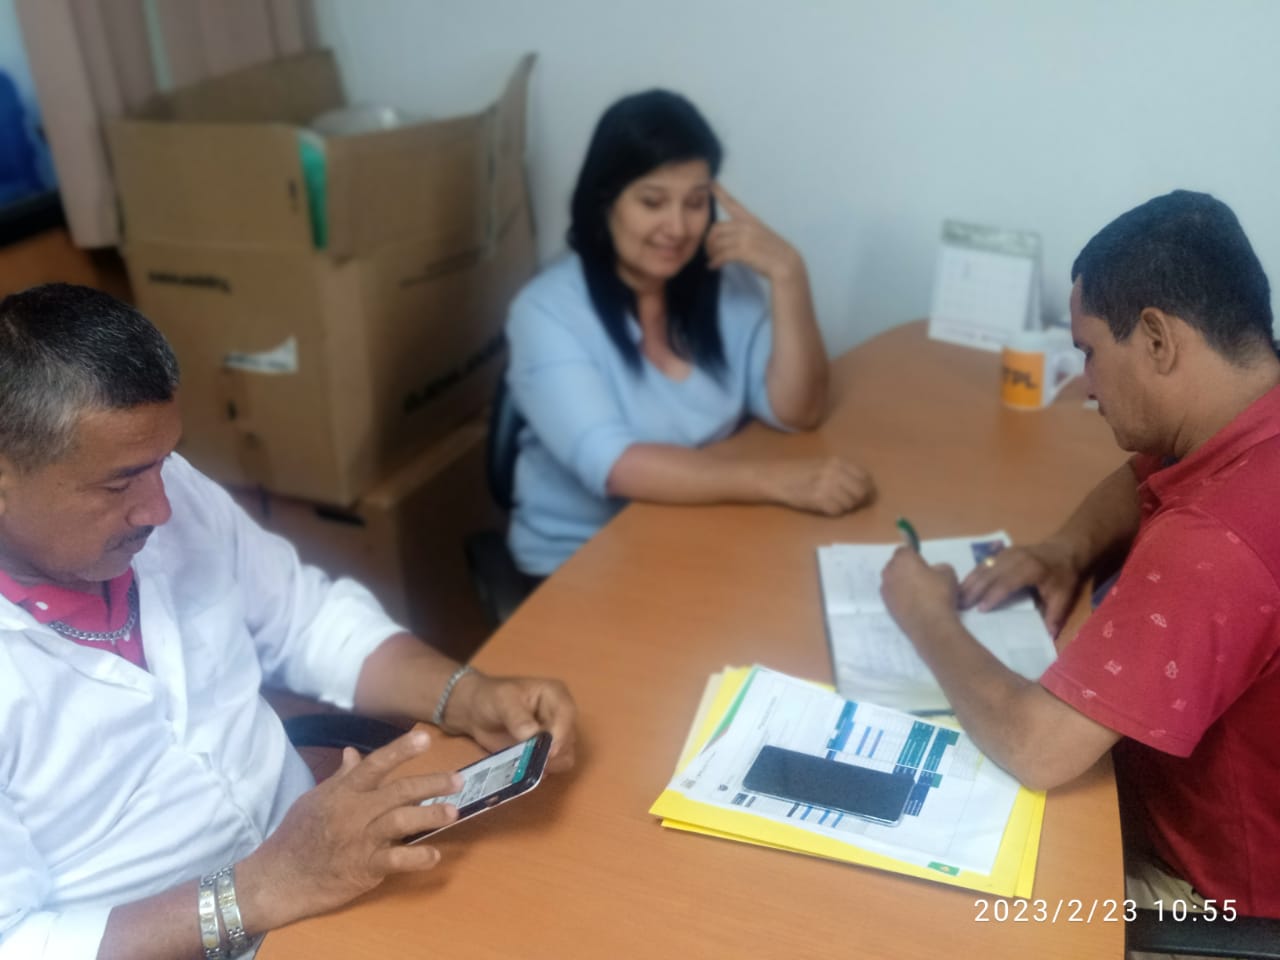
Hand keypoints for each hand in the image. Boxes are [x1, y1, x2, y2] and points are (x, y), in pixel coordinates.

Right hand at [242, 729, 461, 927]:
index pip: (375, 765)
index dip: (401, 750)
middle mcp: (354, 812)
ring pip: (400, 822)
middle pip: (397, 792)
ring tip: (453, 812)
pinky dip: (416, 858)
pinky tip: (435, 855)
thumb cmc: (297, 834)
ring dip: (429, 816)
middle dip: (431, 784)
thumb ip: (340, 777)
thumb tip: (352, 753)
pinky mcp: (364, 868)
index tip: (425, 737)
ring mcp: (360, 841)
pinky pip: (395, 862)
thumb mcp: (314, 799)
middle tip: (458, 780)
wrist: (279, 877)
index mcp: (343, 792)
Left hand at [443, 672, 577, 772]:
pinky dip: (539, 772)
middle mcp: (560, 716)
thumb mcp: (502, 701)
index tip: (548, 752)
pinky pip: (551, 768)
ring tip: (524, 764)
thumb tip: (533, 736)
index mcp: (555, 695)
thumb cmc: (491, 698)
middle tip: (529, 761)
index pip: (567, 714)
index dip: (561, 734)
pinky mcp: (545, 753)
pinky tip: (522, 768)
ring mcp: (554, 736)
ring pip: (563, 757)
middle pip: (569, 739)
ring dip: (546, 765)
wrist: (476, 712)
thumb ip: (518, 717)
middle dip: (552, 754)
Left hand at [705, 184, 803, 281]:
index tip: (711, 183)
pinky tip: (713, 266)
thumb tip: (729, 239)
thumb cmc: (773, 253)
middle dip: (709, 240)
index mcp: (751, 220)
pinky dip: (715, 262)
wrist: (786, 264)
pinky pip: (722, 255)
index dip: (721, 193)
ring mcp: (744, 238)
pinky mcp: (743, 252)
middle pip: (716, 228)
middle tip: (708, 251)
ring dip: (711, 253)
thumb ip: (746, 232)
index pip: (733, 203)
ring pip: (717, 242)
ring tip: (712, 260)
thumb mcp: (761, 235)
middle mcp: (746, 226)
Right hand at [766, 456, 874, 515]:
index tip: (866, 495)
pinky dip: (835, 512)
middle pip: (861, 492)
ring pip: (850, 503)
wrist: (777, 478)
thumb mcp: (823, 464)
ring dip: (846, 507)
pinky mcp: (819, 501)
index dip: (868, 488)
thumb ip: (842, 471)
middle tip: (853, 504)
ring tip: (835, 504)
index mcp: (837, 462)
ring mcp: (827, 487)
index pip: (865, 477)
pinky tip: (826, 508)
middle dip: (860, 500)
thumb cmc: (799, 471)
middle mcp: (834, 473)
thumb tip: (864, 485)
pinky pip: (837, 511)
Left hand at [880, 547, 961, 638]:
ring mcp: (885, 590)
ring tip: (919, 594)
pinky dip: (901, 598)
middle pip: (896, 565)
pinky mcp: (886, 606)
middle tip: (922, 578)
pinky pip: (894, 596)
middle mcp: (889, 572)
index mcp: (902, 559)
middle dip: (906, 569)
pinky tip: (915, 606)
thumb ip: (938, 567)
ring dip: (902, 584)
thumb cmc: (940, 594)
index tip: (923, 563)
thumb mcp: (948, 573)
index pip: (904, 550)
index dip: (914, 555)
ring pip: (893, 581)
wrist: (931, 625)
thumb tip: (933, 571)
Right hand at [958, 540, 1082, 636]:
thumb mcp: (1064, 596)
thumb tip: (1049, 636)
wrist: (1064, 550)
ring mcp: (1007, 552)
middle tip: (958, 606)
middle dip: (973, 590)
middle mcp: (1015, 558)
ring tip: (955, 597)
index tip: (980, 610)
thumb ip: (1055, 615)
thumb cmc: (1063, 575)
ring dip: (968, 581)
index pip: (1007, 583)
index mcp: (1031, 569)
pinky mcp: (1002, 552)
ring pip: (983, 567)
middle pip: (989, 574)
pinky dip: (972, 574)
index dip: (993, 596)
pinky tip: (963, 585)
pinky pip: (984, 563)